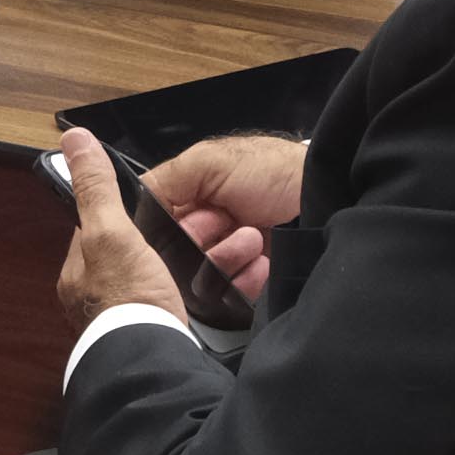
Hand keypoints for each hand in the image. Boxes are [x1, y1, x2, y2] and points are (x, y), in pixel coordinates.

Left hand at [55, 131, 188, 333]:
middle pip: (129, 257)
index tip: (153, 206)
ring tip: (208, 259)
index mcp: (77, 276)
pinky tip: (205, 291)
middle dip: (161, 245)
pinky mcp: (152, 338)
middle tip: (194, 234)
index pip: (96, 230)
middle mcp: (94, 302)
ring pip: (153, 283)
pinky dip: (190, 297)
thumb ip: (95, 189)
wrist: (154, 361)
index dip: (124, 213)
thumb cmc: (127, 301)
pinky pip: (173, 308)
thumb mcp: (110, 232)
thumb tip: (74, 141)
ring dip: (180, 271)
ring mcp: (123, 322)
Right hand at [144, 133, 301, 303]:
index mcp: (191, 199)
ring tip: (253, 238)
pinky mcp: (250, 279)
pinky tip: (261, 261)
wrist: (322, 197)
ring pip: (204, 278)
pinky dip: (246, 279)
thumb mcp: (210, 161)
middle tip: (226, 223)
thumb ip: (166, 180)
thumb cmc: (271, 170)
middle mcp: (207, 229)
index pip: (159, 227)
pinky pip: (232, 293)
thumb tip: (132, 204)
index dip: (171, 229)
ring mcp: (229, 255)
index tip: (194, 220)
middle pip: (179, 256)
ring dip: (226, 258)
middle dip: (202, 242)